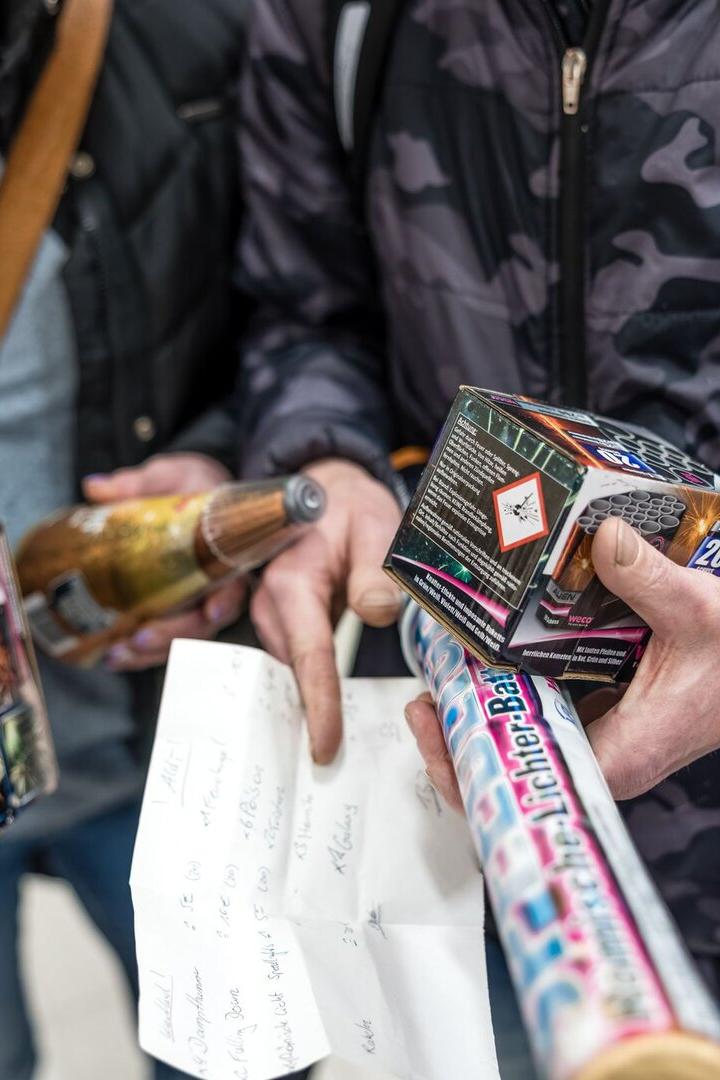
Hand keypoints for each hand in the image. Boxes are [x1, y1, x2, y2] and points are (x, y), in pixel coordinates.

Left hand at [83, 453, 245, 670]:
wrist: (196, 493)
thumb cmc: (192, 485)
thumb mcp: (170, 476)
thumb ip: (137, 483)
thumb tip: (95, 488)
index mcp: (226, 551)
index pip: (235, 582)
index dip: (225, 600)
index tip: (212, 612)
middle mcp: (217, 584)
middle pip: (205, 622)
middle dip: (174, 635)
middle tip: (141, 638)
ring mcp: (197, 601)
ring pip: (183, 637)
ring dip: (152, 652)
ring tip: (117, 654)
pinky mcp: (176, 611)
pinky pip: (165, 638)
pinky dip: (141, 653)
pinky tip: (113, 656)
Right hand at [250, 458, 402, 763]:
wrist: (324, 491)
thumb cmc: (350, 508)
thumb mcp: (374, 525)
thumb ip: (376, 569)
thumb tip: (379, 613)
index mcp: (293, 583)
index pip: (309, 655)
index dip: (318, 705)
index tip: (325, 748)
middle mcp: (272, 605)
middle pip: (294, 672)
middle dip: (312, 717)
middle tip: (335, 768)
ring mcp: (272, 617)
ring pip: (293, 671)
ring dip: (311, 703)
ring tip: (335, 747)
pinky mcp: (281, 624)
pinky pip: (296, 662)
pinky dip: (312, 685)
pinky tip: (330, 712)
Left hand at [406, 515, 719, 806]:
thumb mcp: (699, 611)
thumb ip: (651, 579)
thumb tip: (604, 538)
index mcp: (619, 754)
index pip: (529, 778)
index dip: (471, 765)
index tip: (434, 727)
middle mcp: (603, 752)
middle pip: (514, 759)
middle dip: (462, 732)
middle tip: (426, 693)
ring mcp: (599, 730)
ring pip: (525, 732)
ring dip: (483, 706)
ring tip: (444, 673)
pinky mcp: (601, 706)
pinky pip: (544, 705)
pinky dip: (513, 683)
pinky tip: (489, 655)